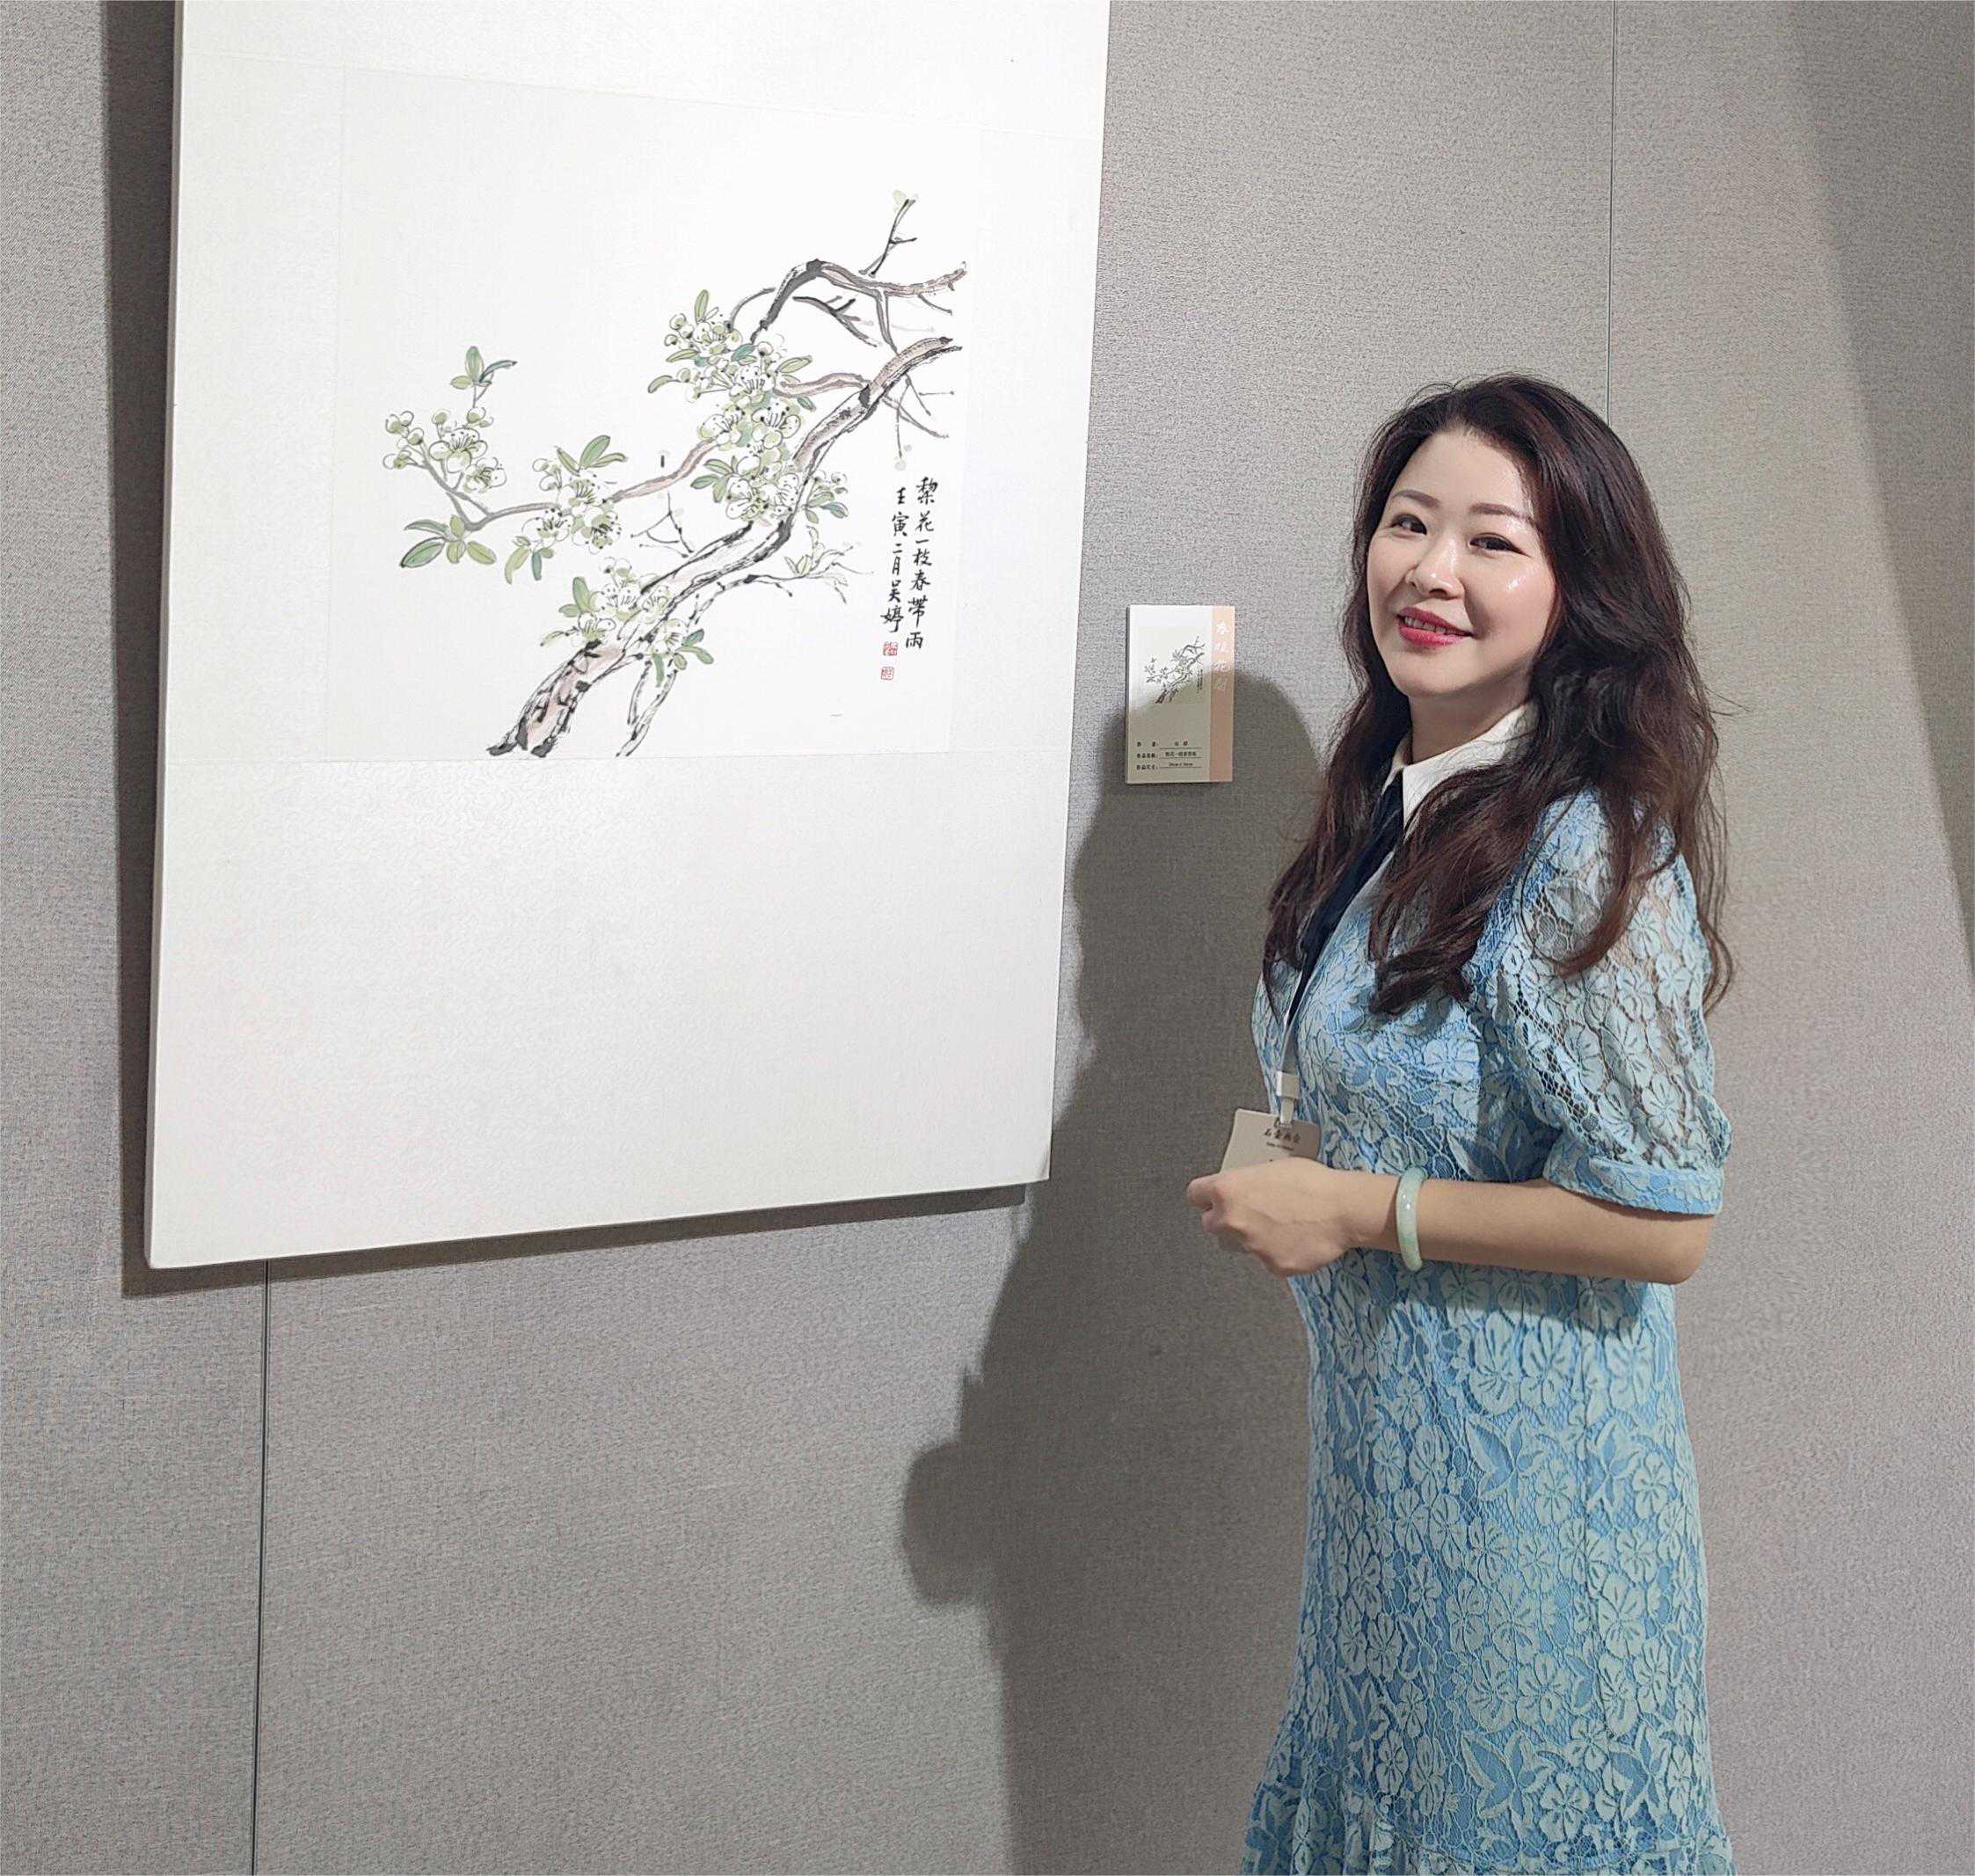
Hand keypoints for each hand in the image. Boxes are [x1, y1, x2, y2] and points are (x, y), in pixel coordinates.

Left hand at [1185, 1159, 1361, 1277]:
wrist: (1342, 1209)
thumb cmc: (1313, 1183)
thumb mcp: (1269, 1167)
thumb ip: (1245, 1182)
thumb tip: (1241, 1189)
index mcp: (1227, 1190)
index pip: (1195, 1195)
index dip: (1206, 1196)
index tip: (1210, 1199)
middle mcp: (1232, 1220)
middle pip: (1212, 1223)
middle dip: (1228, 1219)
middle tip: (1253, 1212)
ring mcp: (1250, 1246)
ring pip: (1242, 1243)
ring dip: (1255, 1236)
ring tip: (1284, 1223)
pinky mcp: (1271, 1265)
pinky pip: (1267, 1259)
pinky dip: (1278, 1252)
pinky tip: (1296, 1238)